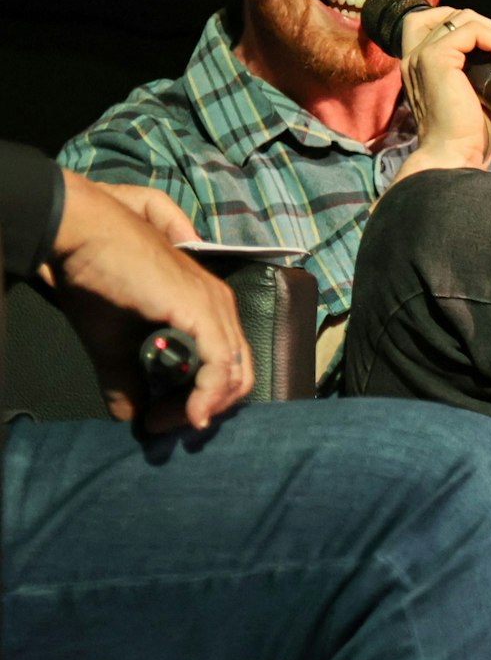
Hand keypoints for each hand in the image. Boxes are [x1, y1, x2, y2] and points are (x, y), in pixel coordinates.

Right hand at [47, 172, 252, 428]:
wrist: (84, 235)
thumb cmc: (97, 278)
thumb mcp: (113, 344)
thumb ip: (127, 381)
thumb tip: (132, 418)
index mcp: (206, 309)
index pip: (225, 368)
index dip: (198, 402)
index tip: (159, 420)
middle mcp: (220, 306)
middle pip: (236, 375)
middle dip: (203, 409)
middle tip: (164, 424)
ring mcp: (215, 306)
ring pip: (233, 375)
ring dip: (201, 407)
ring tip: (164, 420)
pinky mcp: (203, 310)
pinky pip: (220, 365)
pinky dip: (208, 396)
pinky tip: (188, 415)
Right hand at [393, 4, 490, 179]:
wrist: (454, 158)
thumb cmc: (465, 138)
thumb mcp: (471, 97)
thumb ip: (474, 76)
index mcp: (419, 66)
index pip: (435, 23)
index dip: (471, 29)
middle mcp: (414, 56)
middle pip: (450, 13)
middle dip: (488, 27)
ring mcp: (422, 55)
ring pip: (465, 18)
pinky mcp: (436, 58)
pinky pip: (472, 30)